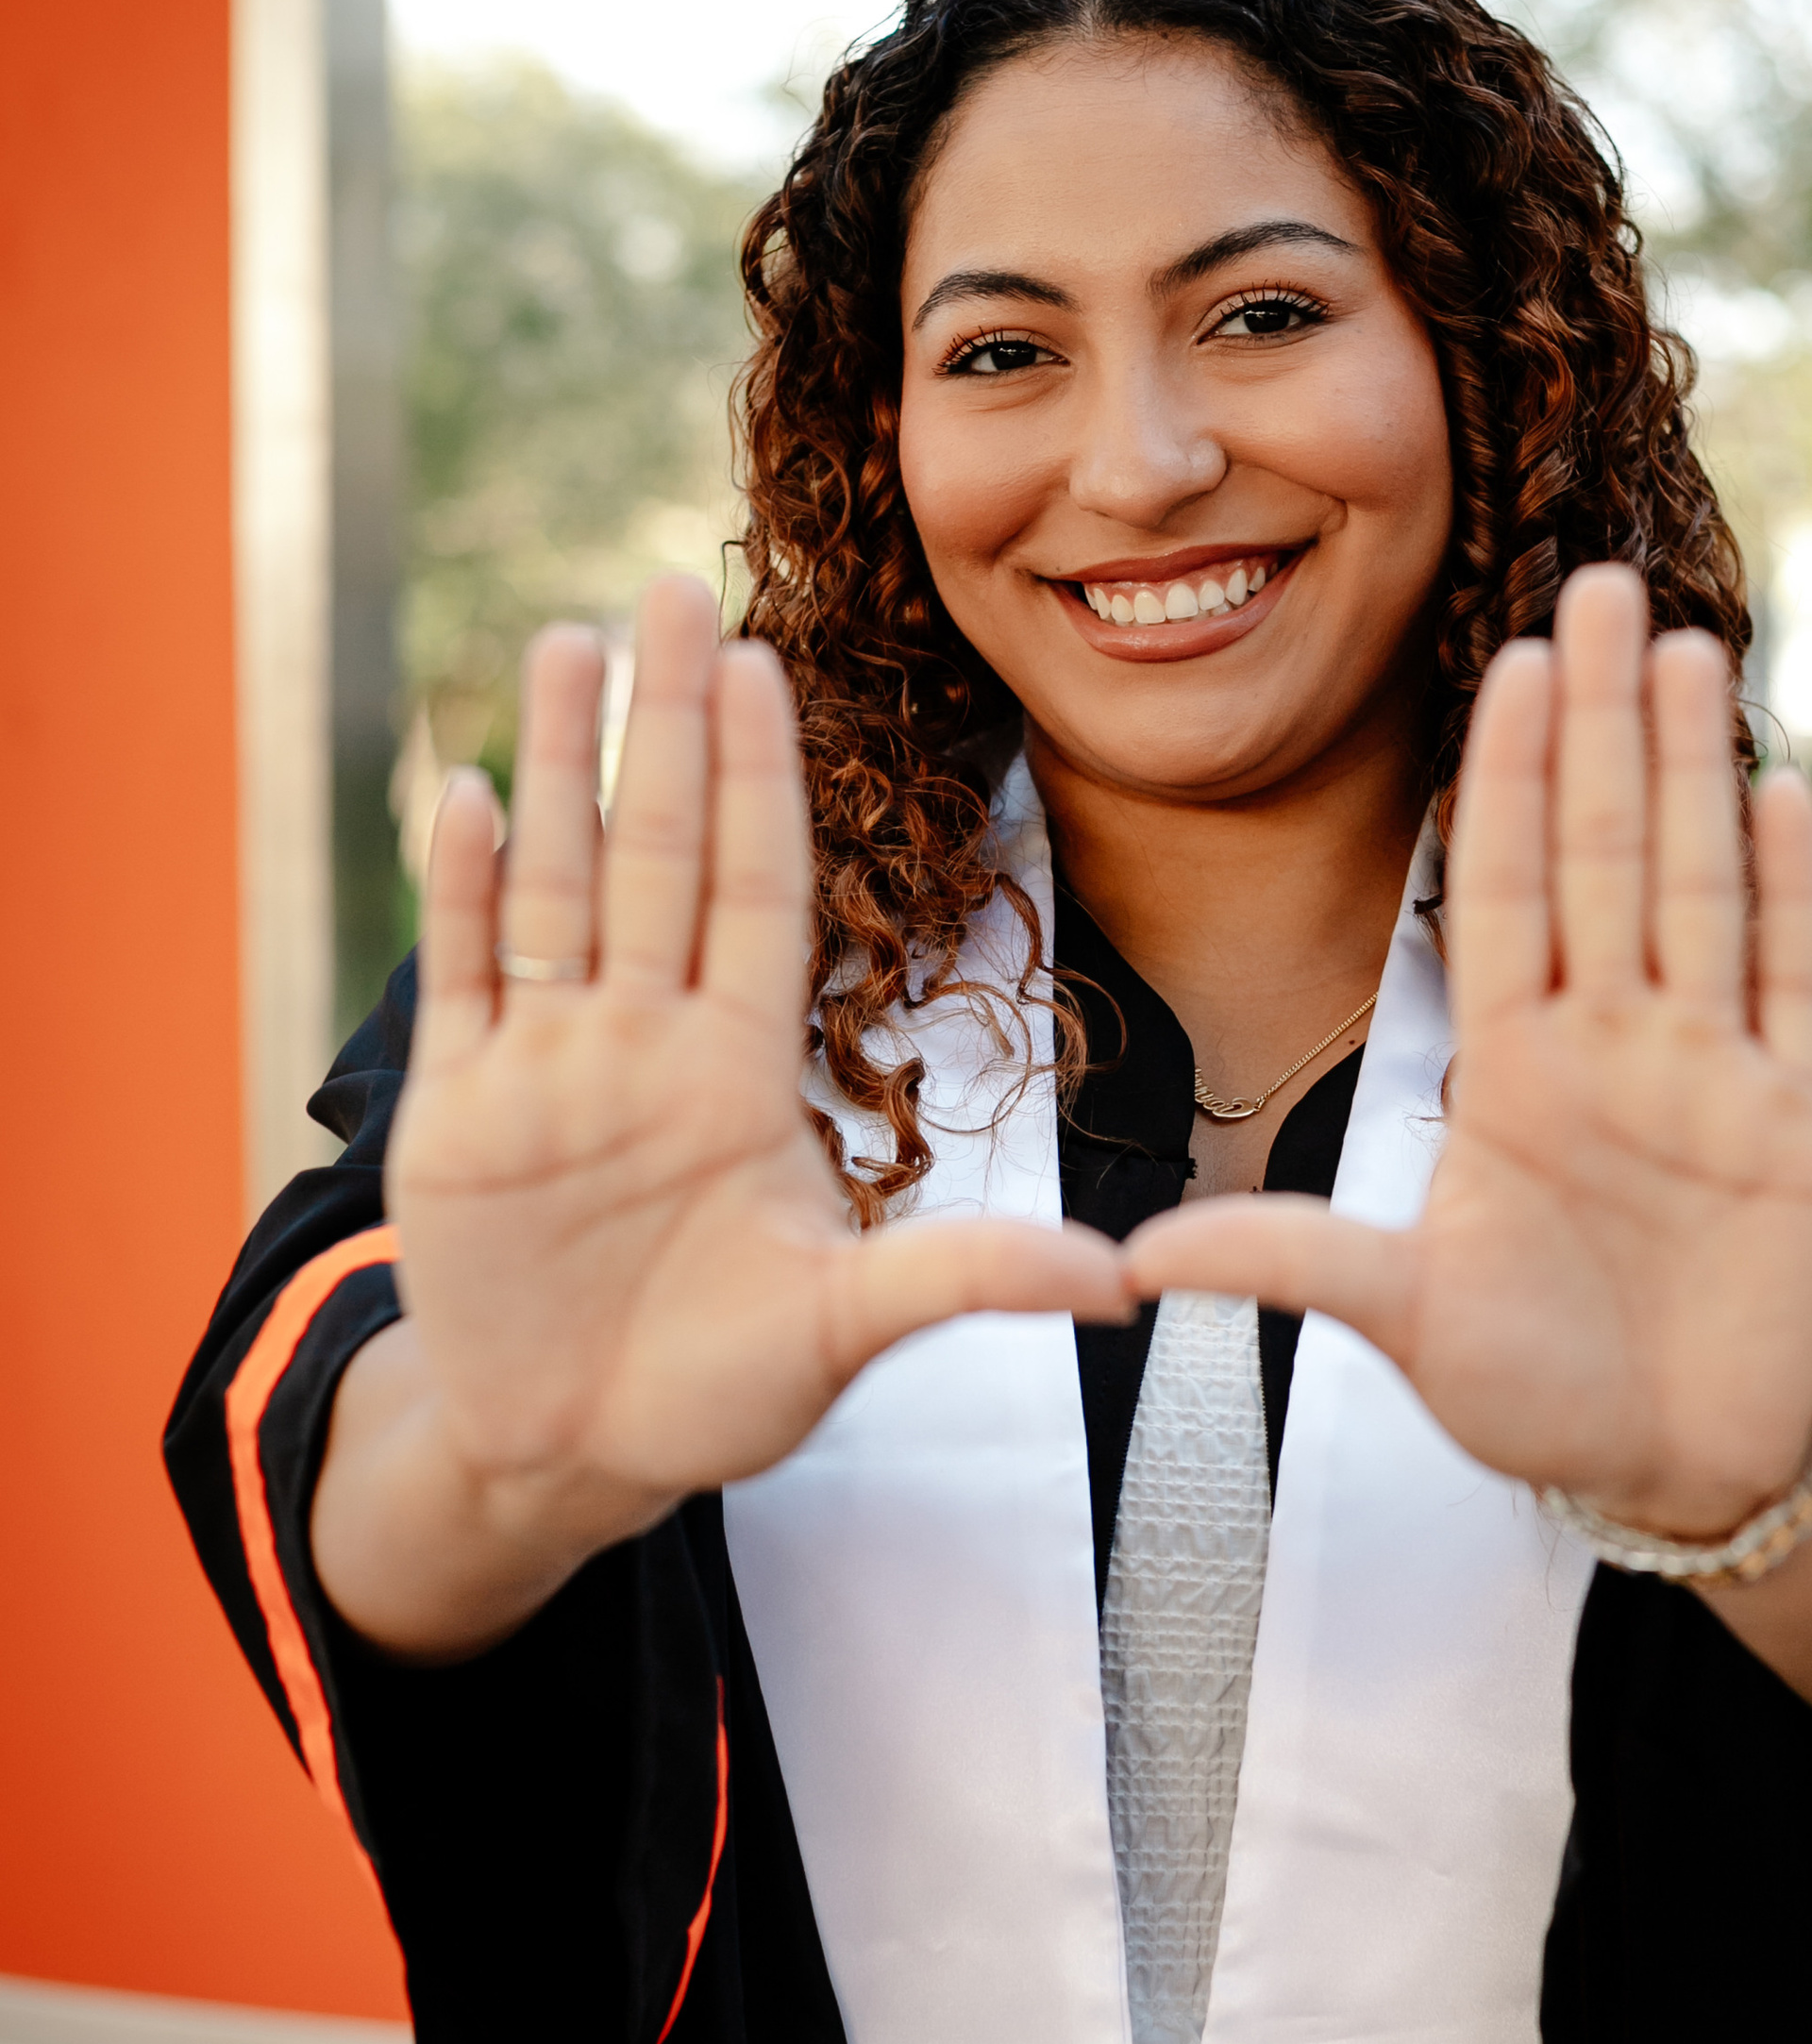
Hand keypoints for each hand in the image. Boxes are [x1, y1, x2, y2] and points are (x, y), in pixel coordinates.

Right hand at [314, 576, 1126, 1652]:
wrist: (568, 1454)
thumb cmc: (713, 1391)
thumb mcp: (846, 1334)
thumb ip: (963, 1281)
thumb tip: (1120, 1284)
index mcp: (740, 1070)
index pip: (758, 890)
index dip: (764, 782)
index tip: (771, 668)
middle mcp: (645, 1041)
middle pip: (658, 851)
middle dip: (664, 724)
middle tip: (672, 589)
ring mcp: (548, 1068)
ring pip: (558, 885)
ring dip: (560, 768)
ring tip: (567, 642)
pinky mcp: (458, 1114)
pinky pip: (463, 977)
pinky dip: (462, 890)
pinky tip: (467, 792)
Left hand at [1125, 563, 1811, 1541]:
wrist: (1681, 1469)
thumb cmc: (1538, 1393)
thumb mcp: (1401, 1324)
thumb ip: (1289, 1265)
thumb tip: (1133, 1257)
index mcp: (1512, 1071)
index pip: (1502, 889)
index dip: (1503, 777)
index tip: (1503, 664)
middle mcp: (1613, 1045)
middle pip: (1603, 854)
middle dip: (1598, 723)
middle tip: (1592, 584)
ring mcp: (1712, 1072)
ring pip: (1697, 885)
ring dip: (1689, 770)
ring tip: (1679, 645)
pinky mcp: (1806, 1119)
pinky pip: (1796, 979)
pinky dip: (1789, 890)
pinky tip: (1779, 786)